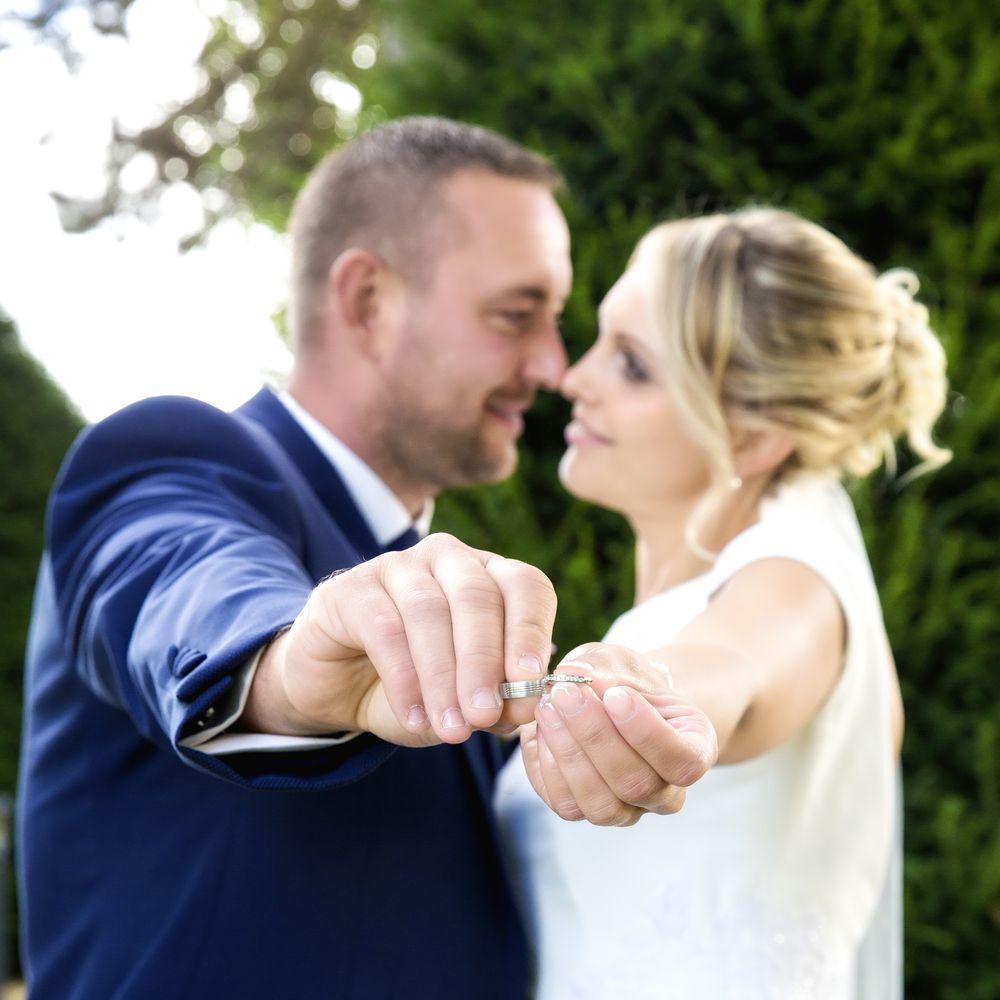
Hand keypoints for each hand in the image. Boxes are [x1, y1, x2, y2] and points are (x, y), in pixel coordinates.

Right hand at [242, 533, 555, 745]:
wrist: (340, 692)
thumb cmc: (418, 689)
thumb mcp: (466, 702)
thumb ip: (499, 701)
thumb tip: (524, 704)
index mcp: (489, 576)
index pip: (525, 587)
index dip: (530, 634)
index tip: (528, 687)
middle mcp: (448, 559)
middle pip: (477, 597)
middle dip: (483, 663)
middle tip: (484, 716)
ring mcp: (397, 566)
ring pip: (429, 612)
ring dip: (443, 677)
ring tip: (450, 728)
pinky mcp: (350, 589)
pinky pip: (383, 628)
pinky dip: (403, 678)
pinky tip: (413, 716)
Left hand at [520, 643, 716, 825]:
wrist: (614, 700)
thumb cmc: (627, 680)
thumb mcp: (623, 663)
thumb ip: (604, 668)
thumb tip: (571, 675)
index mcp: (694, 751)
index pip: (681, 761)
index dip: (647, 733)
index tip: (616, 695)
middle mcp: (665, 793)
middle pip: (636, 784)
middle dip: (595, 736)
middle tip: (566, 693)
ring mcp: (628, 810)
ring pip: (601, 804)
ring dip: (568, 754)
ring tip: (547, 707)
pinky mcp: (587, 810)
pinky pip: (566, 803)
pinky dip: (546, 767)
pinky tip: (540, 728)